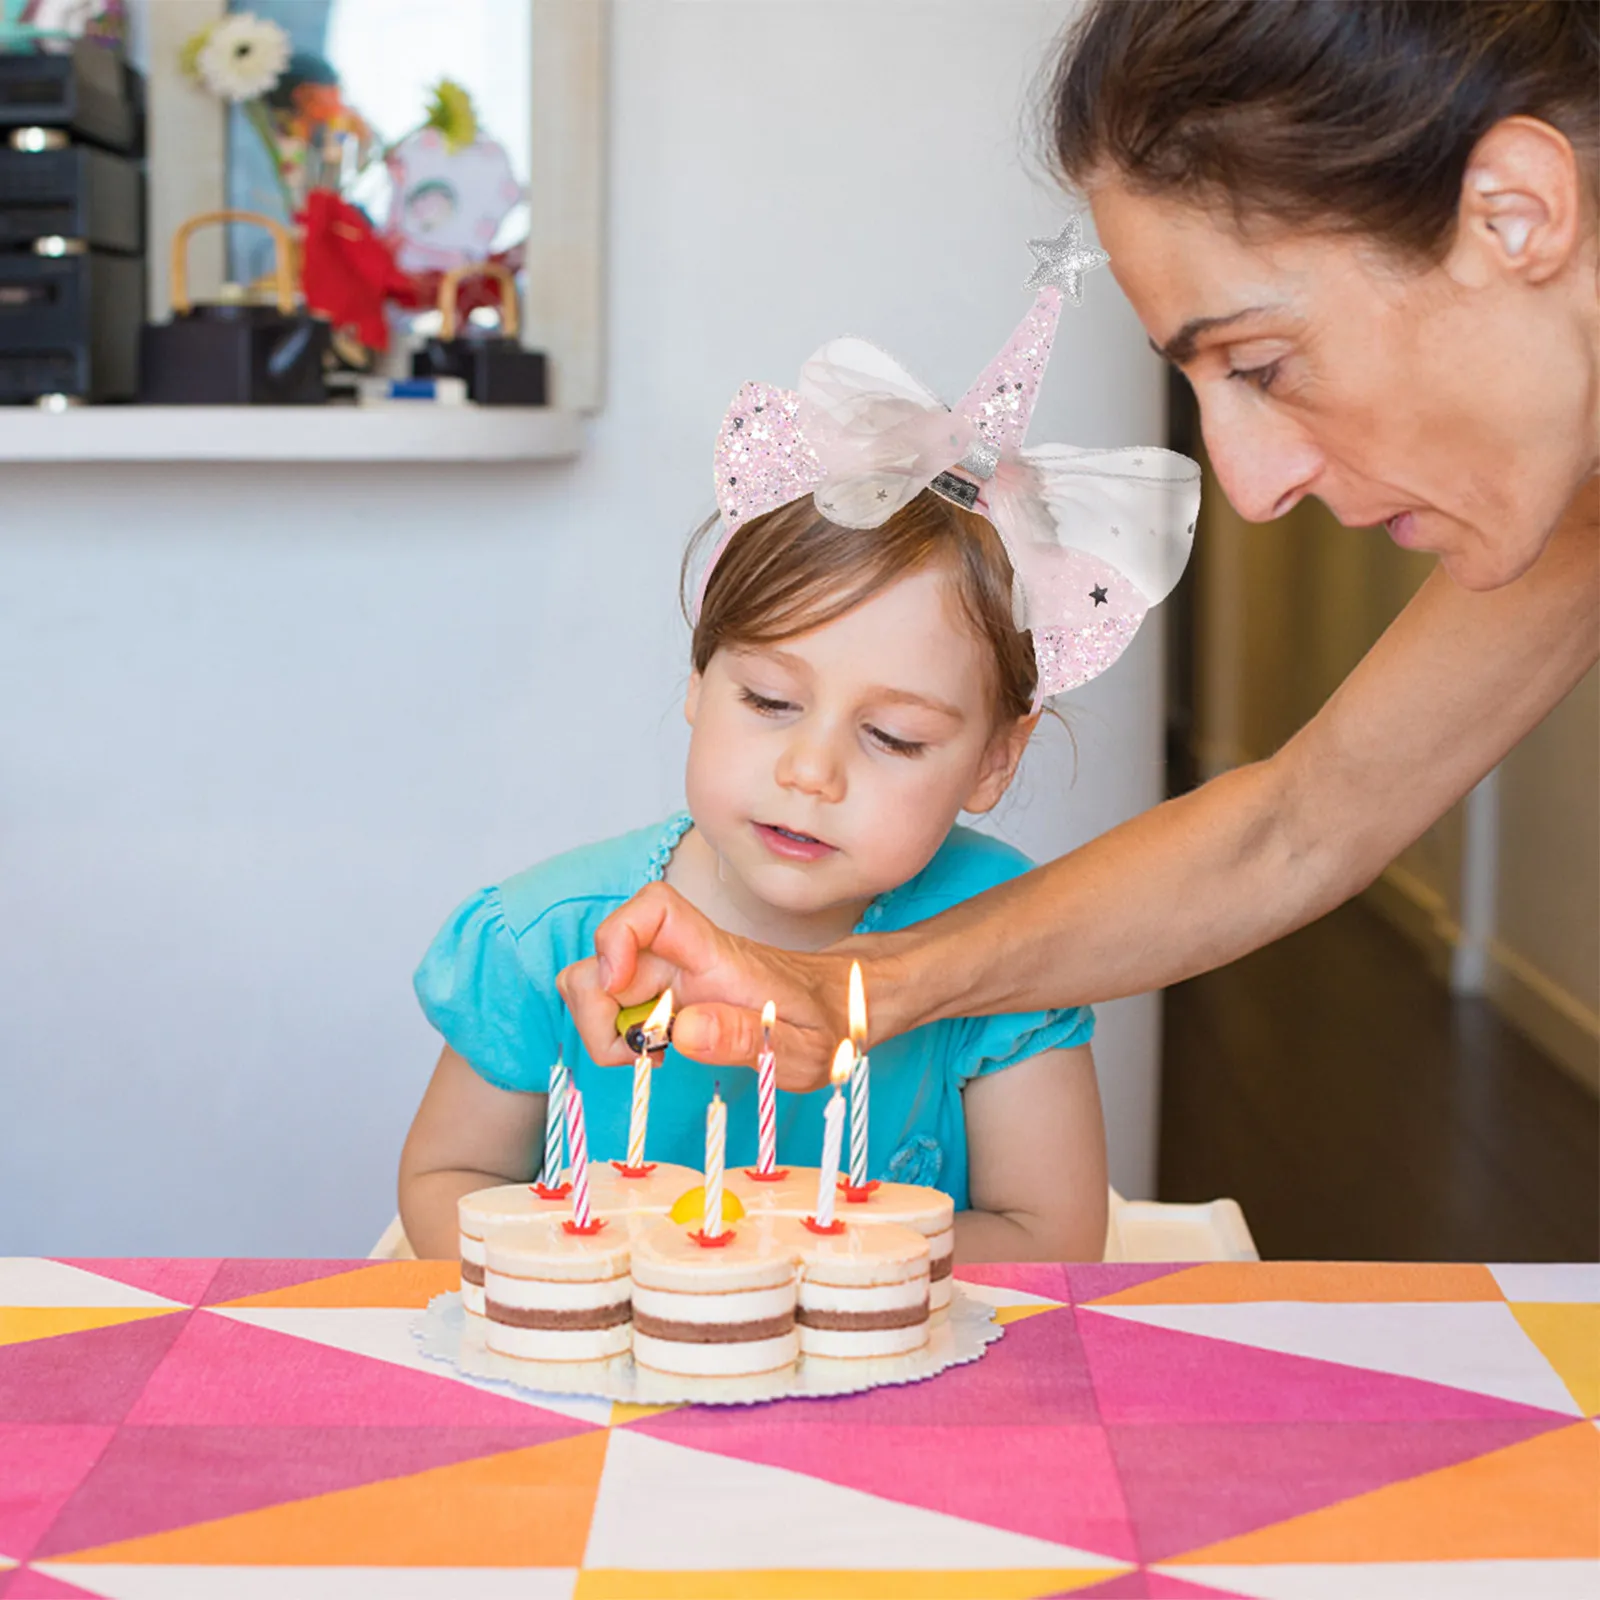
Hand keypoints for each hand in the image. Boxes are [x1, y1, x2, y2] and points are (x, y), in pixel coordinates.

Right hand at [556, 882, 853, 1090]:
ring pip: (596, 981)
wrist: (847, 1004)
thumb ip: (746, 1039)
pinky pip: (615, 1004)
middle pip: (602, 958)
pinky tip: (658, 1050)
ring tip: (651, 1054)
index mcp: (718, 956)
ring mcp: (672, 975)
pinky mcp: (667, 994)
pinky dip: (617, 1033)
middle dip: (598, 1014)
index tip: (619, 991)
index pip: (654, 908)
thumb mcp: (804, 1049)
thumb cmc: (830, 1022)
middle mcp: (686, 956)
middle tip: (643, 1054)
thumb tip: (683, 1032)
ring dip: (603, 1026)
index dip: (618, 937)